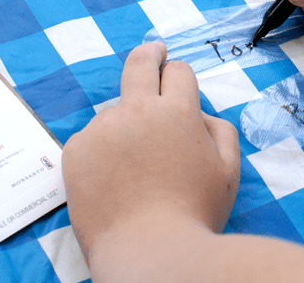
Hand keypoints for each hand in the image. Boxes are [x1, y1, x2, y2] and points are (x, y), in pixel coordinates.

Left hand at [62, 42, 239, 264]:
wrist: (148, 251)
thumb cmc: (194, 212)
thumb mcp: (228, 171)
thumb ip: (220, 131)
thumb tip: (201, 115)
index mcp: (177, 111)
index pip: (178, 71)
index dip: (180, 74)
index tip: (175, 77)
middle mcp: (137, 111)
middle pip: (139, 64)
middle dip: (149, 53)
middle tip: (153, 52)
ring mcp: (102, 130)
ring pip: (116, 113)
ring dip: (126, 126)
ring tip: (136, 169)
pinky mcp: (76, 151)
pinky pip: (92, 140)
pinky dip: (103, 152)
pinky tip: (114, 180)